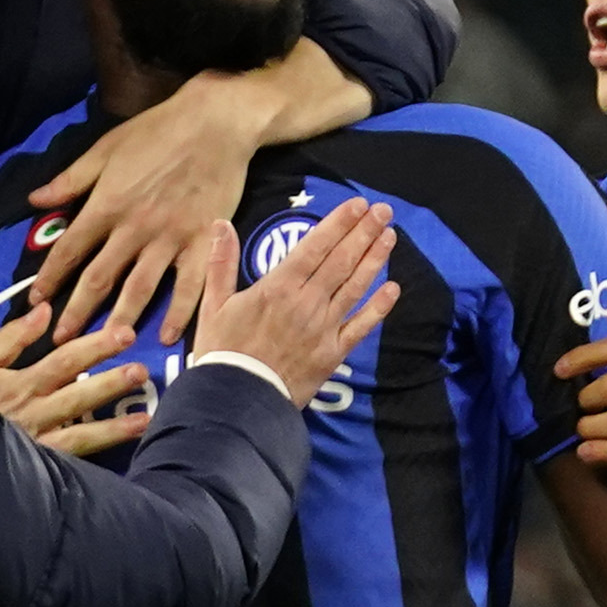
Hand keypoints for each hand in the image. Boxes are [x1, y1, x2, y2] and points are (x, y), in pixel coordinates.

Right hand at [0, 304, 151, 456]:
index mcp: (20, 384)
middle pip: (79, 395)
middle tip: (143, 370)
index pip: (65, 361)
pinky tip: (120, 455)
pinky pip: (70, 464)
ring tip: (146, 419)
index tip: (125, 334)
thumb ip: (12, 337)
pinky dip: (95, 459)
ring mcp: (36, 446)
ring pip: (81, 435)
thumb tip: (45, 309)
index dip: (96, 347)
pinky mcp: (37, 471)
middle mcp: (32, 414)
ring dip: (114, 428)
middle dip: (113, 383)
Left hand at [28, 70, 279, 343]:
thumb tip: (34, 201)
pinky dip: (179, 314)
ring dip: (119, 320)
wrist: (215, 122)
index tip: (37, 301)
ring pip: (139, 289)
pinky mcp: (202, 242)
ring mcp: (170, 238)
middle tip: (60, 343)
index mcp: (107, 204)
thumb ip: (71, 179)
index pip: (70, 250)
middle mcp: (134, 228)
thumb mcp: (106, 148)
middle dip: (77, 312)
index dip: (51, 278)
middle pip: (100, 279)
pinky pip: (189, 286)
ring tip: (105, 345)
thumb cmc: (158, 130)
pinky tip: (166, 337)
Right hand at [192, 197, 398, 408]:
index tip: (358, 205)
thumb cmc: (222, 352)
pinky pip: (360, 326)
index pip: (315, 246)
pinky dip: (378, 307)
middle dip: (364, 232)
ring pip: (355, 287)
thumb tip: (221, 224)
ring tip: (390, 236)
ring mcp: (323, 328)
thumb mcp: (213, 305)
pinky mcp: (333, 353)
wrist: (236, 401)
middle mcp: (306, 303)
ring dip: (374, 260)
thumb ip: (220, 263)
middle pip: (341, 261)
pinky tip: (393, 289)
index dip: (339, 224)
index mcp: (278, 287)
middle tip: (384, 210)